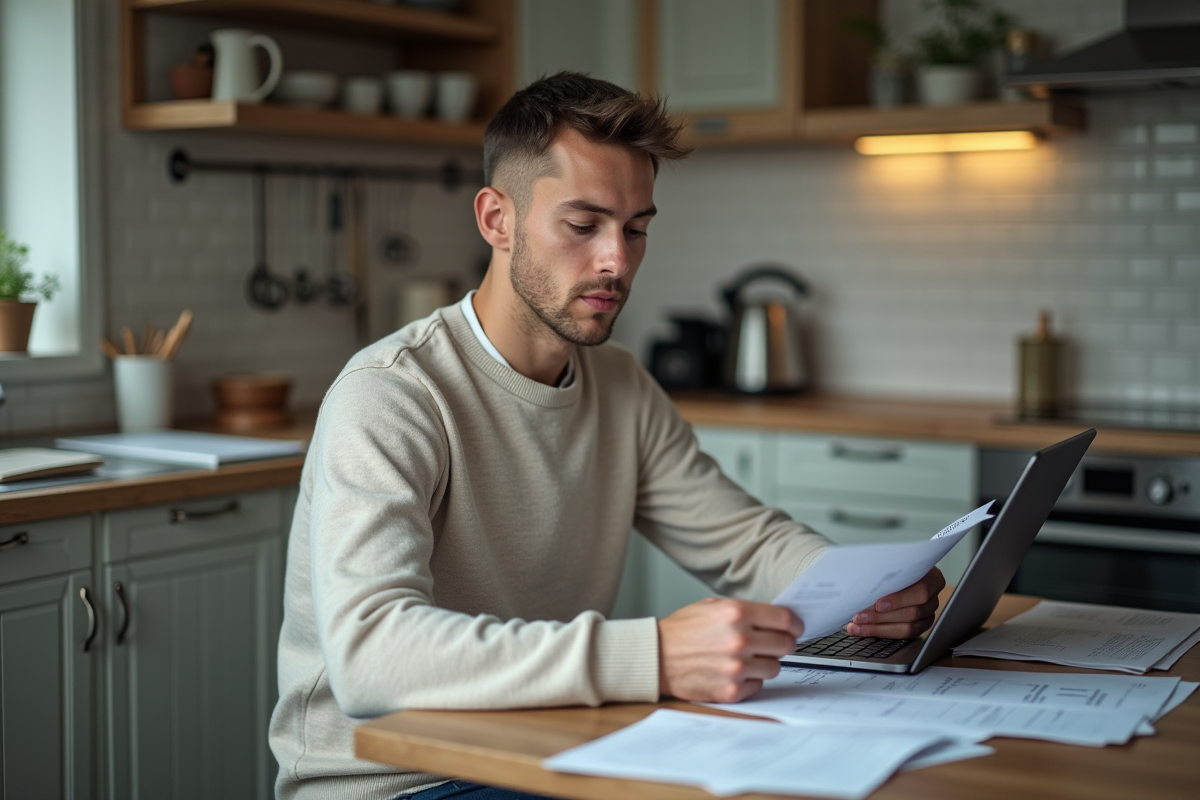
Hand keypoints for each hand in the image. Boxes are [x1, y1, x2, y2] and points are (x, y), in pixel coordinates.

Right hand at [658, 598, 802, 703]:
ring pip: (774, 667)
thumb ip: (745, 611)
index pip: (785, 620)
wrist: (655, 657)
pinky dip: (750, 680)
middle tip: (772, 643)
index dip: (795, 624)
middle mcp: (739, 639)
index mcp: (736, 613)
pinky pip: (758, 685)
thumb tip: (776, 619)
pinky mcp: (731, 690)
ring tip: (746, 658)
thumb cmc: (682, 630)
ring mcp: (736, 667)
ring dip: (765, 662)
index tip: (795, 628)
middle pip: (785, 644)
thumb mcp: (712, 607)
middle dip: (782, 643)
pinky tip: (734, 671)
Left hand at [845, 567, 945, 638]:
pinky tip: (863, 629)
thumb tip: (864, 580)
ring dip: (878, 627)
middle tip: (861, 616)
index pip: (920, 592)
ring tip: (858, 624)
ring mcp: (927, 614)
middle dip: (882, 617)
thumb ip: (887, 572)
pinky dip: (880, 632)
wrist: (900, 572)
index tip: (878, 604)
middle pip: (912, 612)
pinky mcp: (920, 627)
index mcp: (932, 579)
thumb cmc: (896, 566)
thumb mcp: (895, 563)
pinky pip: (902, 635)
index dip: (899, 600)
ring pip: (907, 627)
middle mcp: (932, 598)